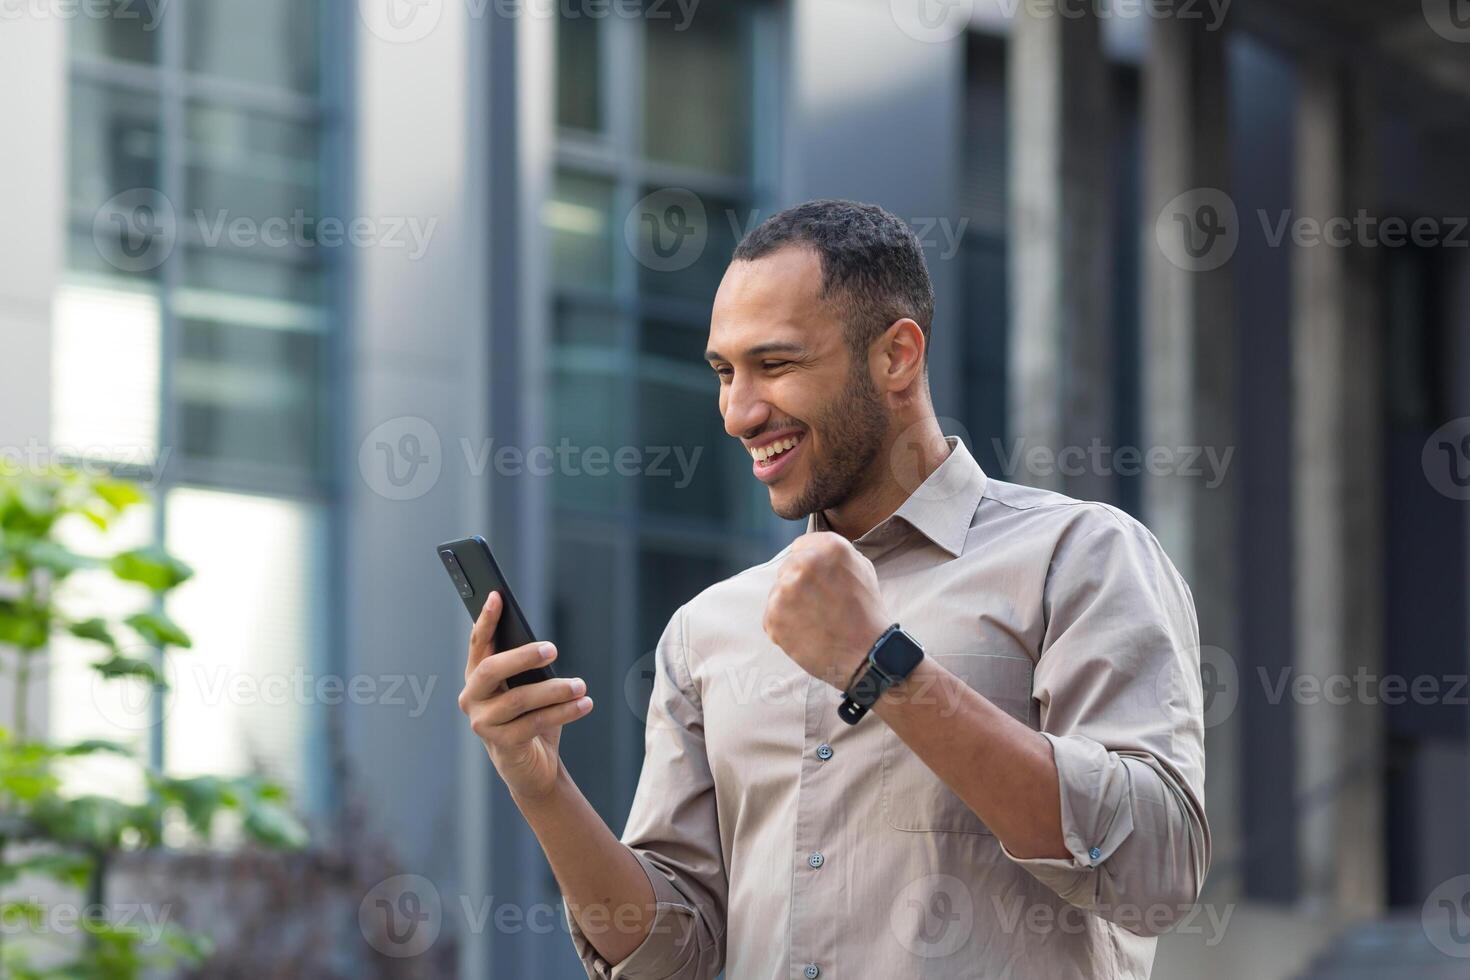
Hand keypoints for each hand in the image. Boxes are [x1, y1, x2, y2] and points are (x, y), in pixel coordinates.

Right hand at [457, 592, 593, 802]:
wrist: (532, 767)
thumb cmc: (530, 718)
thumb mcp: (528, 688)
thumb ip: (526, 667)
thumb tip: (542, 645)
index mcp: (476, 677)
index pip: (478, 644)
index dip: (486, 620)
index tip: (497, 596)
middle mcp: (472, 698)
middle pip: (491, 670)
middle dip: (522, 656)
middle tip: (552, 649)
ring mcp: (483, 723)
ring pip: (519, 699)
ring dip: (555, 690)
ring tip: (581, 685)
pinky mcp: (501, 744)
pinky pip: (534, 722)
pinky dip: (563, 712)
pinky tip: (584, 704)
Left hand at [762, 532, 891, 689]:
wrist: (866, 653)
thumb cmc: (866, 611)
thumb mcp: (861, 567)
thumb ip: (832, 553)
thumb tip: (809, 550)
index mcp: (827, 547)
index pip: (800, 547)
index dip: (810, 566)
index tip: (820, 582)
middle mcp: (803, 564)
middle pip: (787, 568)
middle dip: (799, 585)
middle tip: (820, 605)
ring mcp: (785, 591)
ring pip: (778, 593)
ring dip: (791, 605)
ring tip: (815, 621)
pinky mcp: (773, 617)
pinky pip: (772, 616)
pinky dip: (785, 625)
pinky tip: (807, 632)